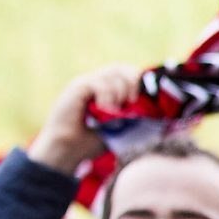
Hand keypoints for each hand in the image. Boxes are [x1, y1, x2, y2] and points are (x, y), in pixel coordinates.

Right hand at [26, 65, 145, 173]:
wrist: (65, 150)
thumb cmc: (89, 143)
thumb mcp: (117, 129)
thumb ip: (132, 117)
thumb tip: (154, 112)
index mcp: (105, 91)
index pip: (126, 73)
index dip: (138, 81)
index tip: (146, 97)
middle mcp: (95, 83)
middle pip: (120, 68)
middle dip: (133, 82)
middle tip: (133, 101)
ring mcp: (85, 84)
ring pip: (112, 74)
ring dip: (120, 93)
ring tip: (115, 112)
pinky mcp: (77, 88)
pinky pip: (99, 84)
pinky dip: (107, 97)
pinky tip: (104, 111)